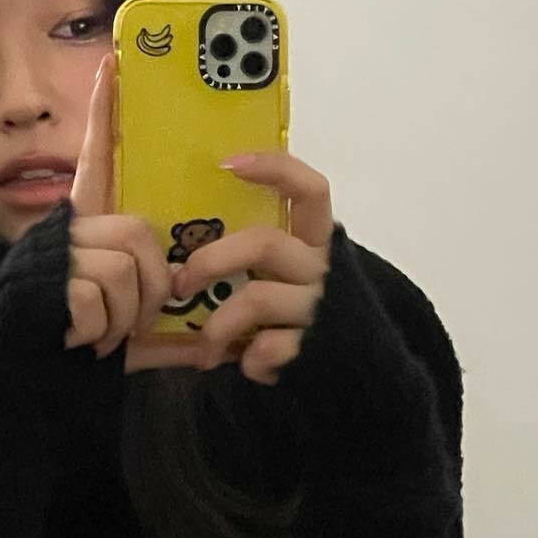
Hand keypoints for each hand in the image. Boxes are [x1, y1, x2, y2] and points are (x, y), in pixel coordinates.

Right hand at [65, 52, 208, 373]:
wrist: (19, 374)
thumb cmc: (75, 346)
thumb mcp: (131, 334)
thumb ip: (170, 335)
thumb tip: (212, 348)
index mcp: (88, 228)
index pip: (99, 159)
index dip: (106, 114)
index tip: (114, 64)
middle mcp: (70, 229)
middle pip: (138, 235)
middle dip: (151, 289)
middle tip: (133, 321)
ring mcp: (57, 250)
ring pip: (124, 269)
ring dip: (126, 318)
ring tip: (101, 336)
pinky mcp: (45, 275)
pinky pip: (100, 298)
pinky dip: (101, 332)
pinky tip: (80, 340)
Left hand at [169, 151, 333, 385]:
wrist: (356, 374)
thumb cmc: (303, 314)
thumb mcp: (290, 275)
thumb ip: (257, 253)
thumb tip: (187, 237)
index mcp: (317, 241)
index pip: (310, 190)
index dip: (275, 169)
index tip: (228, 163)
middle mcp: (320, 268)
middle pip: (264, 243)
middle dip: (211, 259)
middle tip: (180, 283)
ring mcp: (317, 308)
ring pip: (253, 298)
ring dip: (216, 326)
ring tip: (202, 350)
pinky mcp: (312, 348)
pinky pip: (264, 349)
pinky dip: (246, 361)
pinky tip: (246, 365)